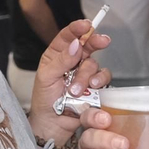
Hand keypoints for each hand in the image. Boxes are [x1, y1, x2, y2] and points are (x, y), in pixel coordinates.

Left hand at [28, 18, 110, 144]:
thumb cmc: (44, 100)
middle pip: (87, 44)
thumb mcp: (46, 78)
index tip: (86, 24)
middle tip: (102, 41)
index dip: (77, 28)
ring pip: (94, 64)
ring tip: (76, 90)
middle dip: (95, 41)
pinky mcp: (95, 86)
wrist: (53, 124)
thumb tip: (75, 44)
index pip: (67, 36)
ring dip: (86, 76)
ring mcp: (84, 73)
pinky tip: (91, 89)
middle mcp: (72, 61)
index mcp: (57, 55)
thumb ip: (61, 60)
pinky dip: (98, 82)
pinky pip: (103, 78)